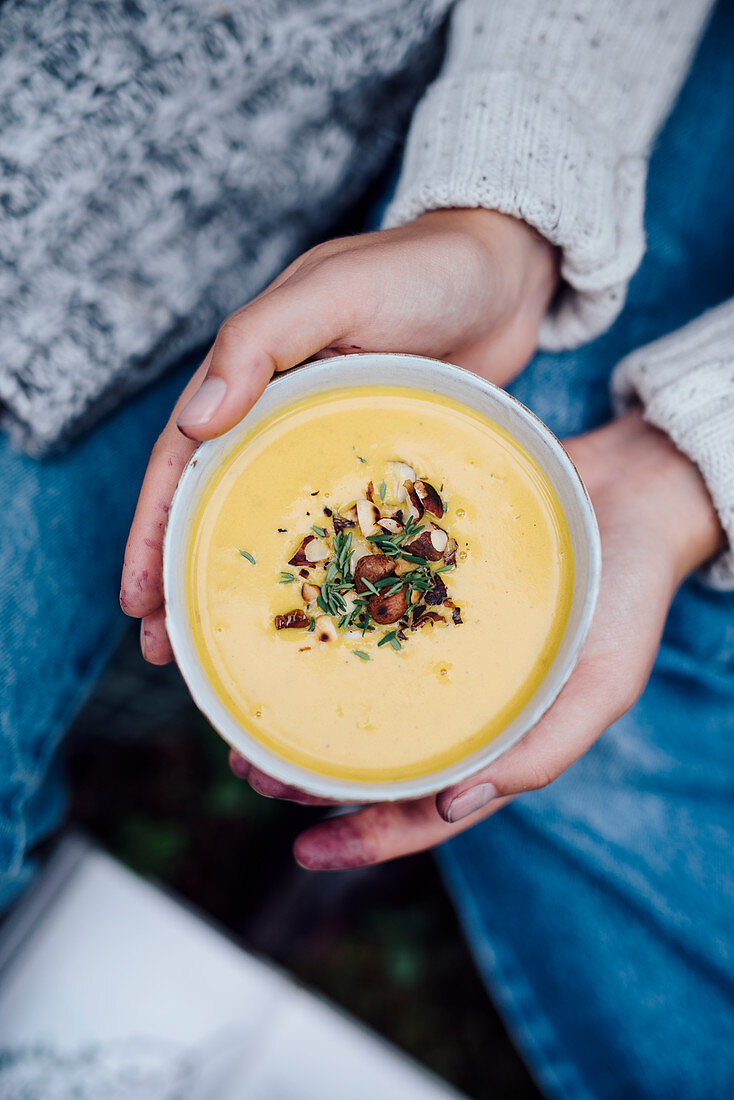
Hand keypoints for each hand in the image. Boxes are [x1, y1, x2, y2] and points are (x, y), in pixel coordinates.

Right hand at [120, 208, 556, 658]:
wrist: (509, 267)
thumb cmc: (422, 269)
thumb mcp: (335, 291)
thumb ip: (262, 341)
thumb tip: (194, 421)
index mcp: (253, 375)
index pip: (182, 461)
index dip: (154, 529)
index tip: (138, 598)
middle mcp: (282, 415)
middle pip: (217, 504)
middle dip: (184, 575)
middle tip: (167, 649)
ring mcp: (333, 444)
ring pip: (276, 523)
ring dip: (244, 584)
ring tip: (220, 650)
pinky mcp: (382, 464)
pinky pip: (343, 524)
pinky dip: (323, 571)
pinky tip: (320, 617)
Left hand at [232, 411, 723, 869]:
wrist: (631, 489)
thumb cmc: (628, 594)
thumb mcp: (604, 683)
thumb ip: (543, 751)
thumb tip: (452, 809)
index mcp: (497, 737)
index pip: (425, 808)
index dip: (367, 838)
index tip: (302, 852)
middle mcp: (456, 696)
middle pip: (374, 754)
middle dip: (310, 774)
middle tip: (252, 768)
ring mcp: (433, 641)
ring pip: (355, 690)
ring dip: (301, 710)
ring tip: (248, 715)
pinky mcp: (418, 582)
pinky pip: (363, 614)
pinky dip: (326, 629)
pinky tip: (290, 626)